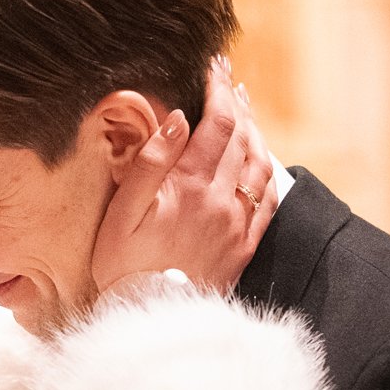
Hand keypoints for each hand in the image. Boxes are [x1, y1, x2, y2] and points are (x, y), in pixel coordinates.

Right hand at [89, 56, 278, 297]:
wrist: (149, 323)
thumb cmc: (123, 269)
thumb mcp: (121, 215)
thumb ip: (149, 164)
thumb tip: (178, 120)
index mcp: (191, 188)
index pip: (217, 123)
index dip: (217, 89)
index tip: (213, 66)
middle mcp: (222, 202)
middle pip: (241, 138)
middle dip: (235, 102)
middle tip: (226, 77)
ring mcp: (238, 225)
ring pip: (259, 165)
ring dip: (254, 131)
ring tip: (243, 109)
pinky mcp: (244, 248)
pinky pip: (267, 201)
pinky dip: (266, 171)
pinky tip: (259, 159)